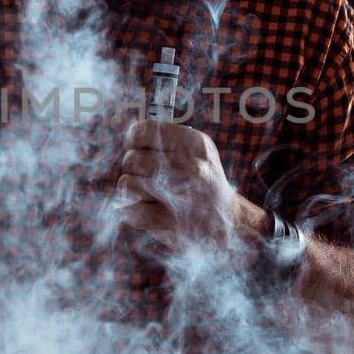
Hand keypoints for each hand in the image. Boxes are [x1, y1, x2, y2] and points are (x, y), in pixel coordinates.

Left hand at [111, 118, 239, 255]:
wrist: (228, 221)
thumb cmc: (204, 180)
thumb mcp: (198, 150)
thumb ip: (167, 138)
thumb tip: (130, 135)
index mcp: (196, 144)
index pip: (143, 131)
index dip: (134, 140)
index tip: (138, 148)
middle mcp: (189, 167)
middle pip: (131, 159)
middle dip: (134, 168)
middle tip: (148, 175)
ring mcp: (178, 197)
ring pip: (126, 183)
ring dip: (133, 189)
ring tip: (150, 192)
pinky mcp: (166, 222)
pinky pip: (128, 209)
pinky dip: (132, 210)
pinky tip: (150, 208)